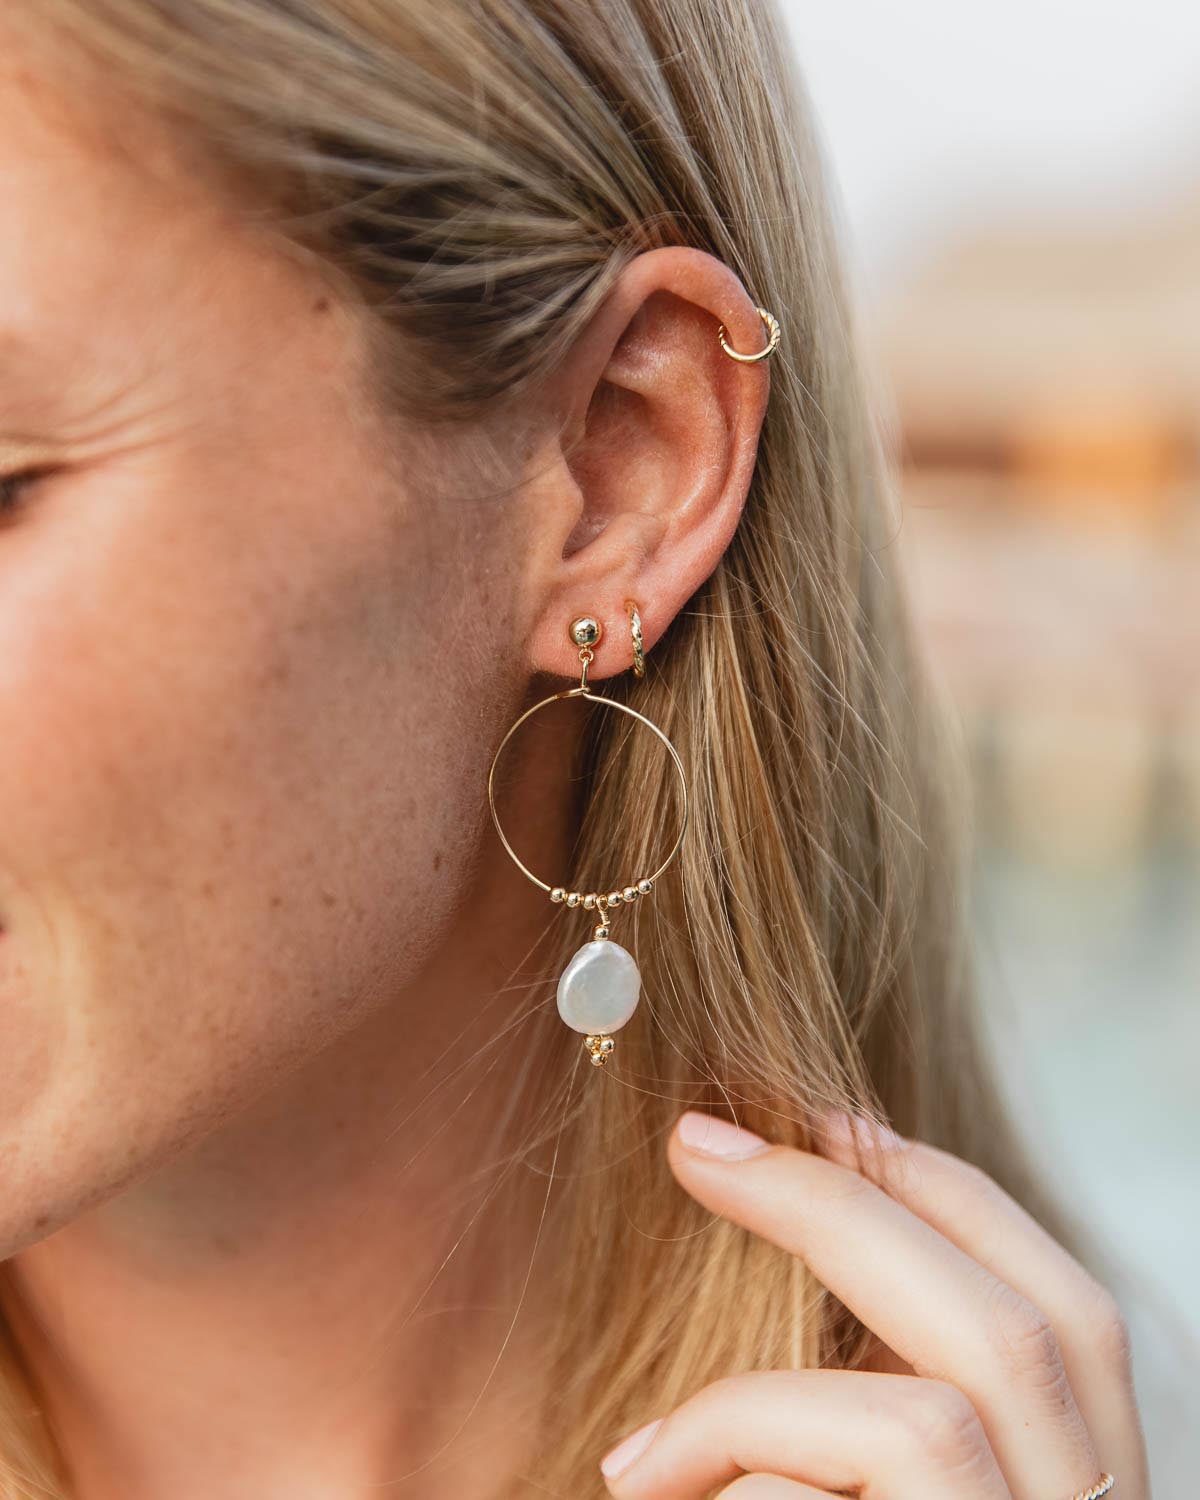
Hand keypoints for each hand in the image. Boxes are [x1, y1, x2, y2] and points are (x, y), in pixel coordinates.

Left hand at [598, 1109, 1150, 1499]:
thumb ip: (867, 1427)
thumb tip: (778, 1289)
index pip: (1065, 1307)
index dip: (953, 1197)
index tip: (829, 1118)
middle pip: (1022, 1319)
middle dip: (855, 1202)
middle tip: (702, 1143)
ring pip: (950, 1403)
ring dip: (776, 1364)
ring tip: (650, 1422)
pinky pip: (877, 1484)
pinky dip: (754, 1459)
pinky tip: (656, 1491)